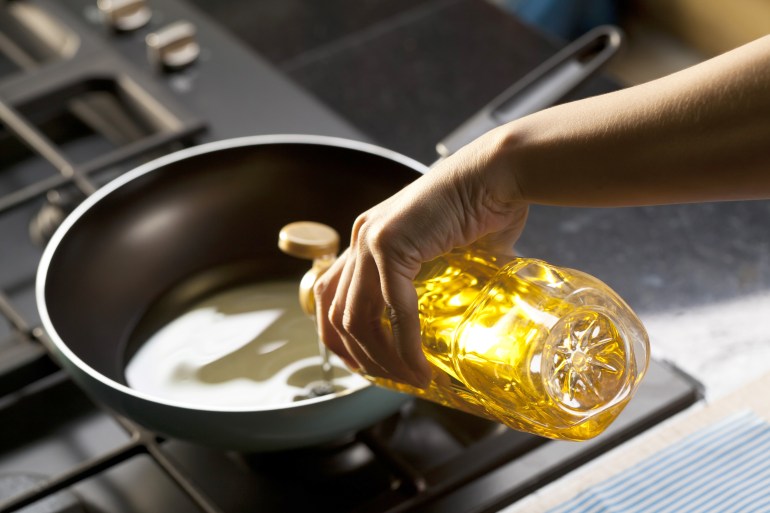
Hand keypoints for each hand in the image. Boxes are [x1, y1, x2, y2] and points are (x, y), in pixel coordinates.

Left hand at [313, 127, 526, 387]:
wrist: (498, 173)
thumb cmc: (483, 206)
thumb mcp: (447, 250)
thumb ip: (439, 280)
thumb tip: (460, 315)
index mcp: (368, 237)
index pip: (329, 294)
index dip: (338, 336)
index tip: (363, 364)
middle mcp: (361, 237)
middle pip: (335, 312)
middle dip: (358, 355)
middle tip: (387, 380)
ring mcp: (371, 239)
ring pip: (357, 317)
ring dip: (381, 358)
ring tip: (409, 378)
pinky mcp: (391, 244)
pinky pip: (393, 308)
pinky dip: (405, 344)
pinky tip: (420, 365)